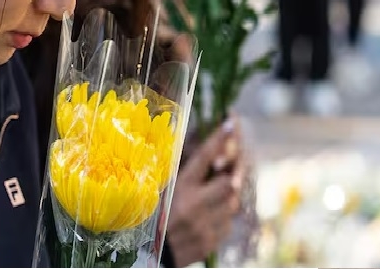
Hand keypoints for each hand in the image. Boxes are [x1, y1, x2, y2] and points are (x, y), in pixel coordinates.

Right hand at [164, 116, 246, 266]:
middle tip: (221, 178)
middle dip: (228, 179)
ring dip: (225, 200)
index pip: (203, 158)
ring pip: (231, 204)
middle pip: (229, 183)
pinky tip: (206, 221)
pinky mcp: (210, 242)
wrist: (148, 258)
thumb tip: (206, 151)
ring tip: (208, 203)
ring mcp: (203, 226)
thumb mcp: (161, 192)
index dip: (219, 140)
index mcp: (178, 189)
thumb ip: (184, 176)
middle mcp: (192, 206)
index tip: (231, 124)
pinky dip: (221, 219)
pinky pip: (227, 224)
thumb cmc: (152, 219)